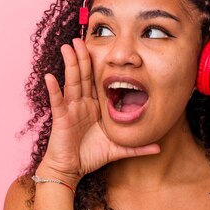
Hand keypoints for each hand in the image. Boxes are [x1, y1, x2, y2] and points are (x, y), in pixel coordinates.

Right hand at [37, 38, 159, 184]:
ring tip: (68, 47)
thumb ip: (137, 147)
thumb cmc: (90, 157)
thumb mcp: (117, 149)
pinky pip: (57, 101)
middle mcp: (82, 104)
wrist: (70, 171)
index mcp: (95, 107)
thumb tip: (159, 147)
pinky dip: (54, 89)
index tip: (104, 48)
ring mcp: (71, 109)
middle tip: (81, 38)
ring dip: (69, 65)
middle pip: (83, 76)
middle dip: (83, 57)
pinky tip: (50, 77)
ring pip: (71, 82)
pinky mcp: (61, 118)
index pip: (98, 82)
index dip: (99, 65)